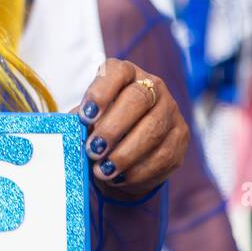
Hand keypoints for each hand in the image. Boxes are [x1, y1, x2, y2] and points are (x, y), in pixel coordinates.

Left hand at [73, 58, 188, 199]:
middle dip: (113, 128)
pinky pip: (163, 155)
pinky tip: (119, 178)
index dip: (101, 93)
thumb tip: (71, 130)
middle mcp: (153, 87)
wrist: (124, 154)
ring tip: (102, 170)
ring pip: (153, 130)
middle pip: (139, 99)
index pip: (117, 72)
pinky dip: (138, 170)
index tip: (85, 116)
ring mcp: (171, 111)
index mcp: (125, 74)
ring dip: (125, 154)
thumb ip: (81, 121)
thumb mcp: (86, 120)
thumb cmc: (98, 128)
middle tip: (93, 149)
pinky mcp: (180, 138)